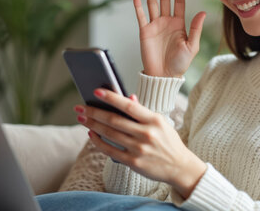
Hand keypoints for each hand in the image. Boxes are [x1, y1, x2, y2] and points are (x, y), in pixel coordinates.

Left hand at [75, 89, 206, 198]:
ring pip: (110, 134)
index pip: (128, 105)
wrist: (180, 167)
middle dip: (94, 112)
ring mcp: (139, 149)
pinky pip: (110, 150)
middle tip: (80, 107)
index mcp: (154, 120)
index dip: (111, 97)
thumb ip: (142, 112)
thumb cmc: (168, 141)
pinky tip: (91, 134)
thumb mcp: (160, 122)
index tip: (96, 91)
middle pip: (114, 120)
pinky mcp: (133, 162)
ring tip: (82, 118)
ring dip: (93, 125)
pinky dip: (98, 142)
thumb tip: (127, 98)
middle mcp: (146, 133)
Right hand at [134, 0, 205, 77]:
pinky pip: (141, 16)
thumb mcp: (192, 46)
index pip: (179, 2)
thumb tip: (202, 12)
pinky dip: (138, 6)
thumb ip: (196, 29)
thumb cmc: (180, 64)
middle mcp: (166, 22)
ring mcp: (155, 25)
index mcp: (179, 24)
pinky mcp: (144, 31)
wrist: (164, 75)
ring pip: (152, 3)